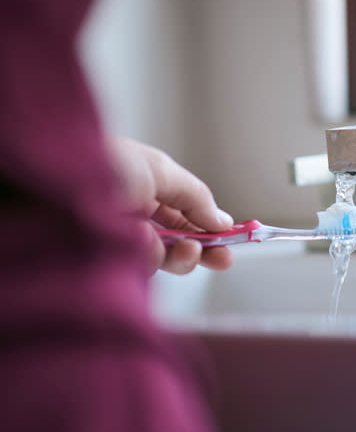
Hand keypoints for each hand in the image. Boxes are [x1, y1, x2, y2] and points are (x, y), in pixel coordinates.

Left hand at [106, 135, 234, 274]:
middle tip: (220, 259)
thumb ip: (196, 197)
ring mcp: (119, 239)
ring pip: (163, 260)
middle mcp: (133, 215)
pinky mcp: (106, 261)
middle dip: (202, 251)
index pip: (186, 214)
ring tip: (182, 250)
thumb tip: (223, 220)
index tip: (234, 242)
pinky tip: (142, 245)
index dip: (211, 229)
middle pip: (178, 242)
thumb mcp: (160, 171)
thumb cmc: (98, 163)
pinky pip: (140, 268)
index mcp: (146, 187)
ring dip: (179, 256)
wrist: (46, 184)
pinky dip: (149, 258)